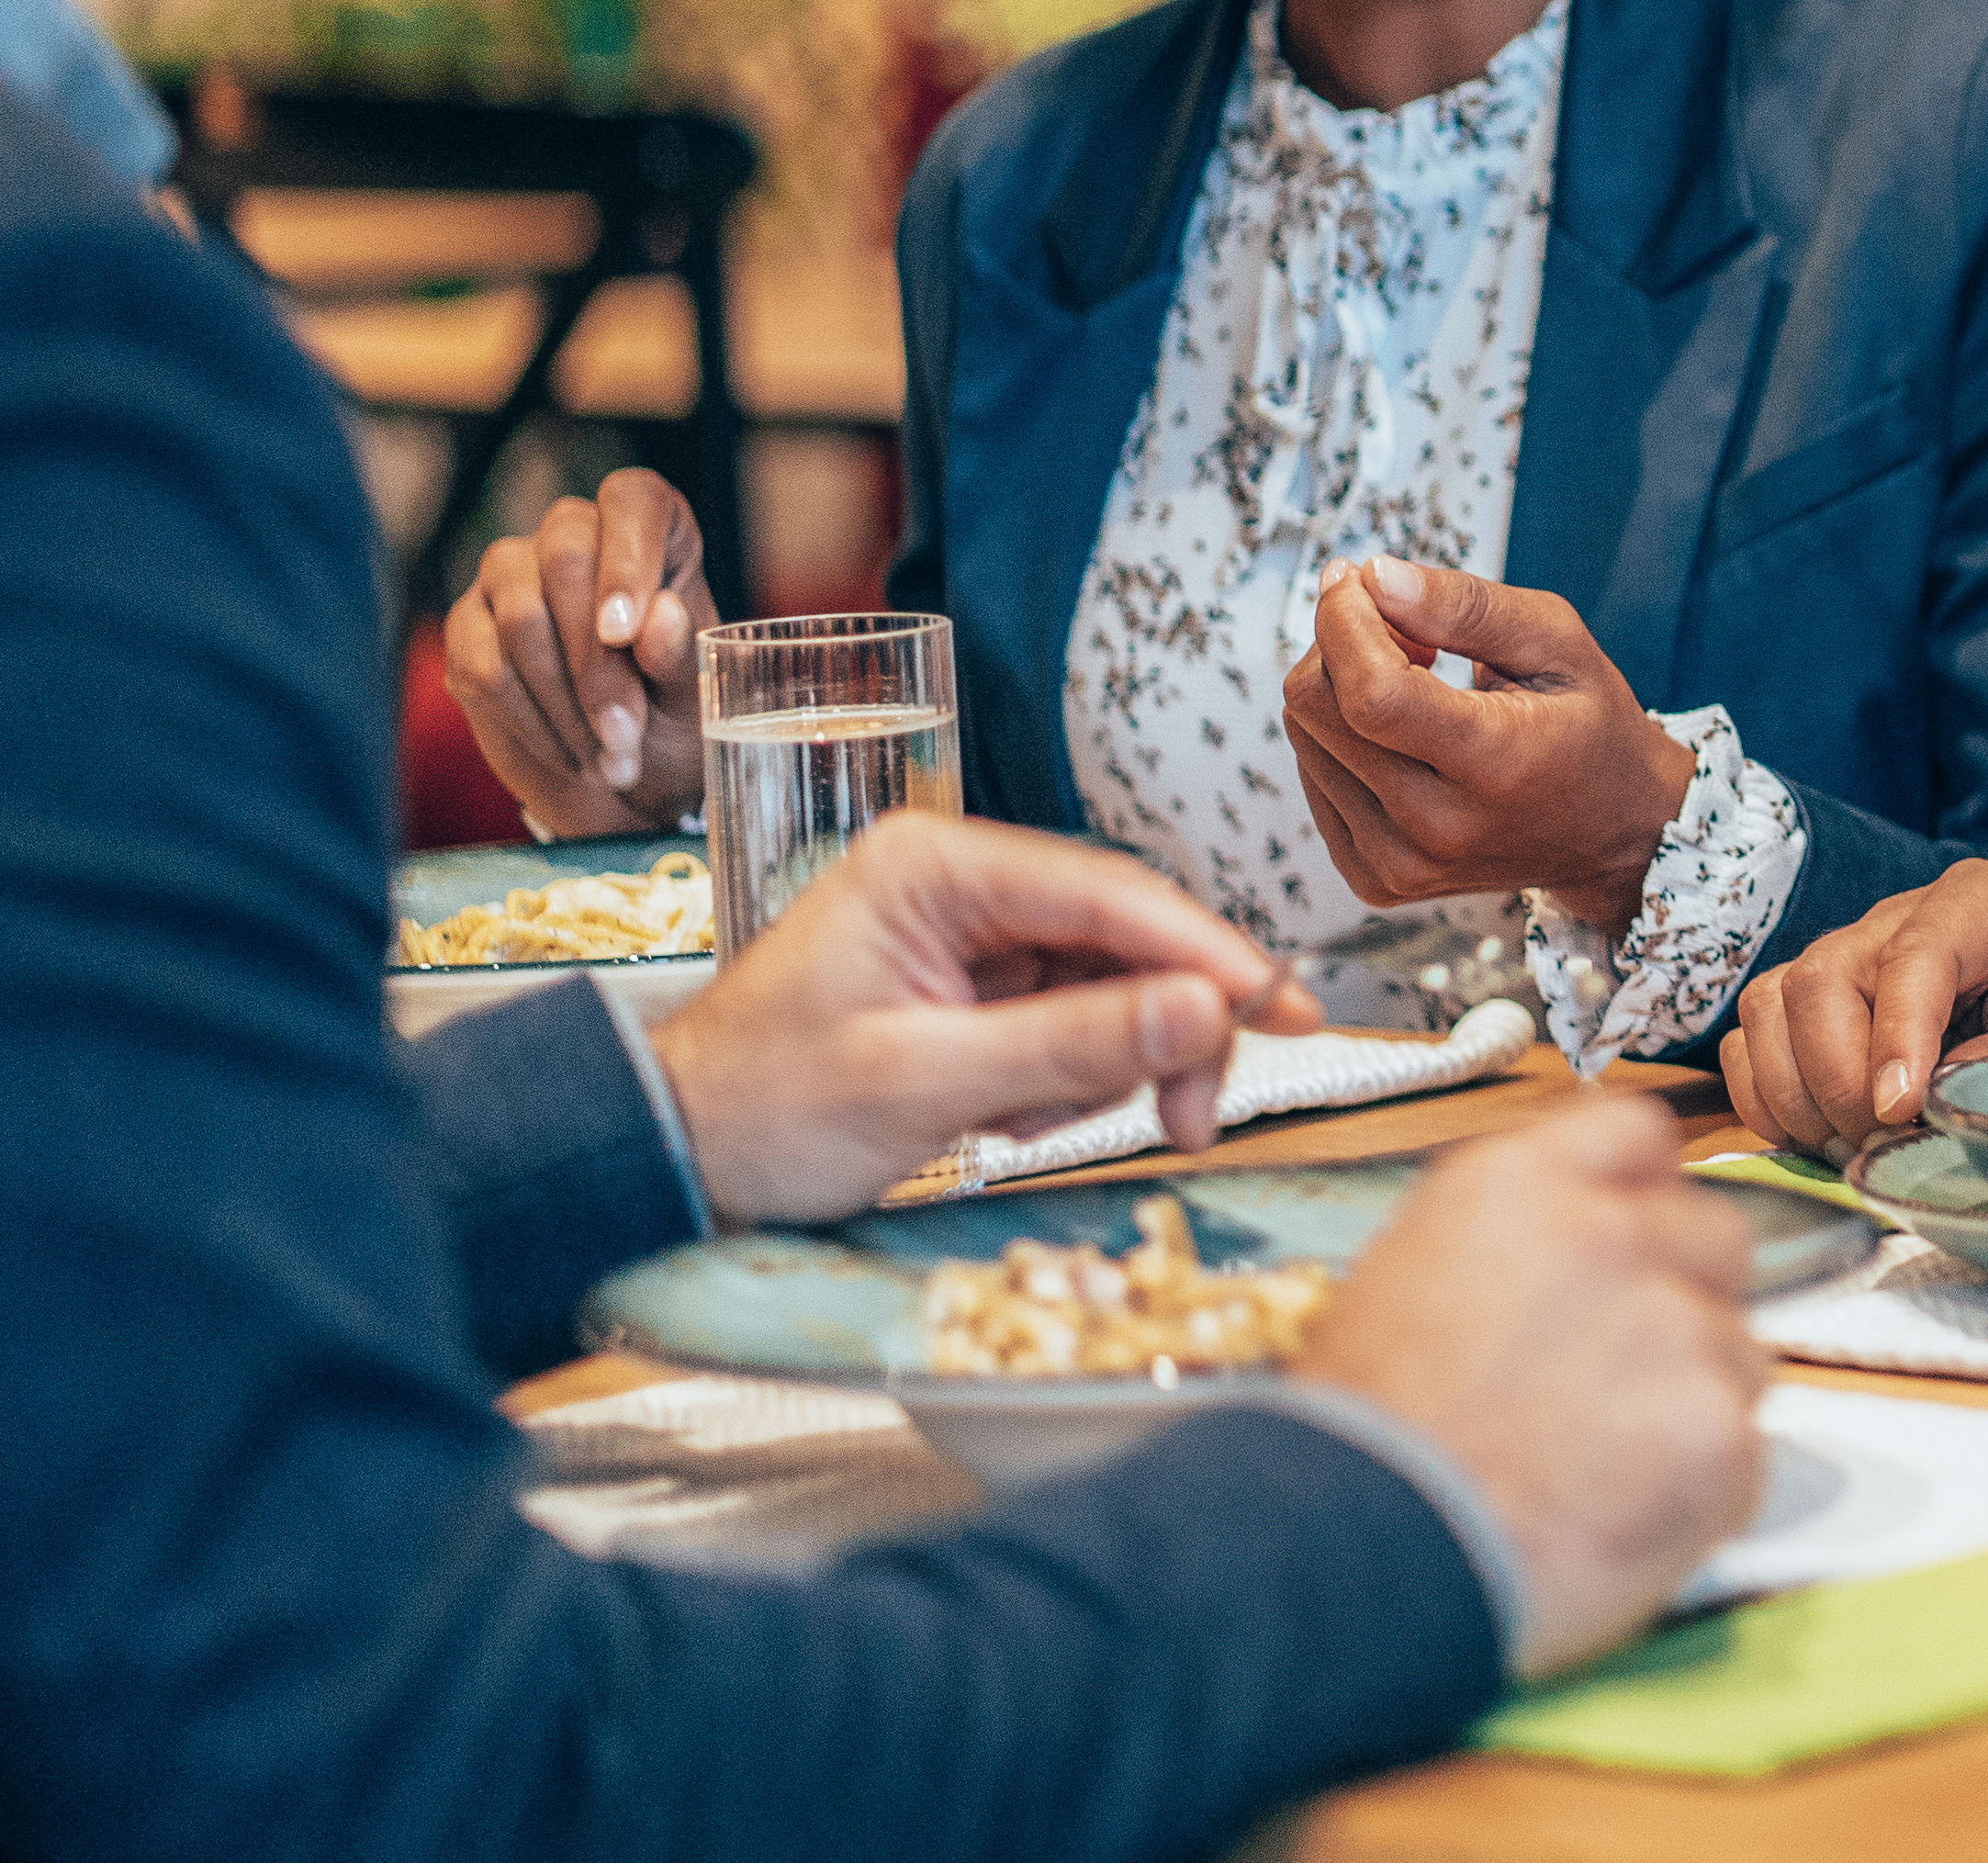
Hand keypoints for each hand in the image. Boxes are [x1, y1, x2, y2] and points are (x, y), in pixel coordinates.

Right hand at [441, 469, 711, 834]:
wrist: (626, 768)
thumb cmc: (676, 712)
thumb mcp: (697, 690)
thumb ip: (681, 653)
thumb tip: (660, 615)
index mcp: (650, 529)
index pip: (632, 499)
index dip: (627, 560)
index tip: (625, 634)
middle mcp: (574, 535)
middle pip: (566, 556)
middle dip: (596, 660)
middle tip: (627, 732)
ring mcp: (511, 575)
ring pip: (521, 616)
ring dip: (566, 702)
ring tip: (611, 760)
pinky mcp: (468, 626)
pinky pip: (482, 666)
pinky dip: (530, 721)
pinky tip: (569, 754)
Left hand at [647, 813, 1317, 1225]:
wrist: (671, 1155)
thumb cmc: (764, 1111)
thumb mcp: (924, 1082)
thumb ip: (1073, 1044)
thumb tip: (1209, 1010)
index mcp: (934, 865)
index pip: (1108, 893)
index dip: (1206, 952)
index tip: (1282, 1010)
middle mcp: (961, 879)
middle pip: (1124, 937)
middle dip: (1166, 1028)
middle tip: (1194, 1117)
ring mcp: (969, 932)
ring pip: (1111, 983)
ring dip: (1114, 1064)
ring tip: (1037, 1133)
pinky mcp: (973, 984)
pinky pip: (1073, 1018)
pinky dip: (1070, 1077)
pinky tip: (1008, 1121)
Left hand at [1282, 557, 1691, 932]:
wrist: (1613, 833)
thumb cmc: (1589, 727)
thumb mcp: (1556, 641)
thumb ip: (1466, 605)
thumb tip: (1374, 576)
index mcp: (1496, 765)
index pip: (1372, 694)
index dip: (1343, 622)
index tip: (1355, 578)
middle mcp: (1439, 828)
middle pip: (1316, 710)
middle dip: (1339, 642)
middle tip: (1403, 629)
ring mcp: (1401, 864)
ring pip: (1304, 739)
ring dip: (1340, 689)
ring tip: (1414, 683)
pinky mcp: (1376, 878)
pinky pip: (1313, 780)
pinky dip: (1340, 738)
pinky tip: (1399, 733)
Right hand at [1300, 1096, 1770, 1672]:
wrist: (1355, 1558)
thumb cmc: (1360, 1444)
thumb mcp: (1401, 1282)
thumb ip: (1512, 1246)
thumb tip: (1567, 1267)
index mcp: (1524, 1185)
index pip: (1642, 1137)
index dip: (1646, 1202)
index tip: (1636, 1253)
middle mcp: (1614, 1233)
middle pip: (1717, 1240)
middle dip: (1689, 1303)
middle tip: (1624, 1384)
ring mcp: (1677, 1326)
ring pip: (1738, 1355)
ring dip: (1694, 1406)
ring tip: (1599, 1475)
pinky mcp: (1719, 1428)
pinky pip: (1746, 1456)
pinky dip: (1703, 1496)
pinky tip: (1621, 1524)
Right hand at [1716, 858, 1987, 1159]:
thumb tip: (1933, 1113)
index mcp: (1985, 904)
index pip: (1917, 954)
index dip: (1899, 1036)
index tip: (1902, 1109)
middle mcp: (1901, 917)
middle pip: (1821, 980)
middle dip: (1839, 1080)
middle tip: (1885, 1140)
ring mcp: (1851, 953)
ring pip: (1772, 1005)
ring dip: (1798, 1094)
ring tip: (1857, 1143)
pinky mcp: (1818, 998)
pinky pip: (1755, 1037)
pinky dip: (1769, 1096)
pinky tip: (1821, 1132)